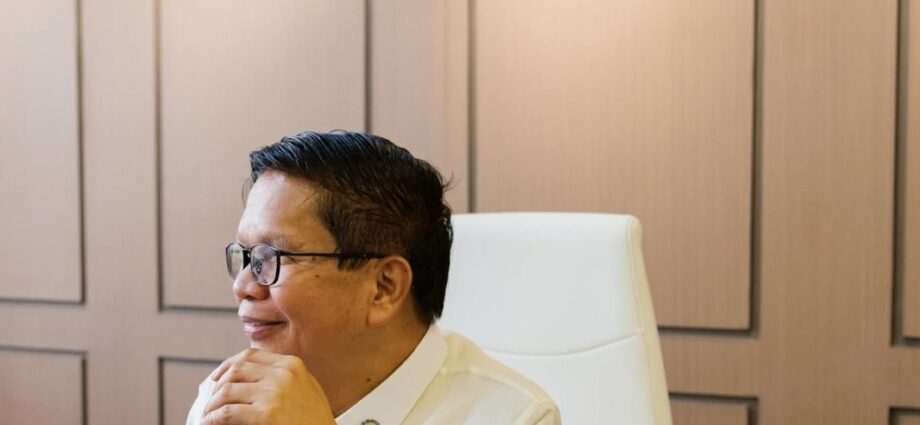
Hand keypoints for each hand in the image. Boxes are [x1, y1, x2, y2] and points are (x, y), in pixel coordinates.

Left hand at [201, 348, 335, 424]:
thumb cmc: (316, 421)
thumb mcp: (307, 390)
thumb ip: (285, 379)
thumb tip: (250, 380)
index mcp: (292, 365)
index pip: (251, 355)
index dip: (228, 365)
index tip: (217, 377)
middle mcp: (283, 374)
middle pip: (236, 370)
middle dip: (218, 385)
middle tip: (210, 400)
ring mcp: (274, 392)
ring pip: (227, 390)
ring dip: (212, 404)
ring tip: (208, 415)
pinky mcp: (267, 413)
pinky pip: (228, 412)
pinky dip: (213, 418)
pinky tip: (210, 423)